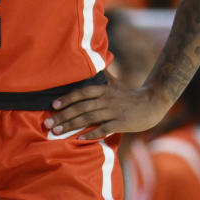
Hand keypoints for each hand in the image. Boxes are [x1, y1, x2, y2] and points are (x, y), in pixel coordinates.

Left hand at [45, 73, 171, 139]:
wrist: (152, 104)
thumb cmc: (129, 94)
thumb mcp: (113, 82)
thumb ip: (100, 75)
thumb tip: (90, 60)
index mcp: (103, 89)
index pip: (81, 93)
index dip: (66, 98)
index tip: (52, 105)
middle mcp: (106, 99)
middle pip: (81, 107)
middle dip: (63, 115)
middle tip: (48, 123)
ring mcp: (113, 112)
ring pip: (89, 118)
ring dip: (71, 125)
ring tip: (57, 131)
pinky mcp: (121, 123)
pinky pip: (104, 129)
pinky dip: (91, 134)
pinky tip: (79, 139)